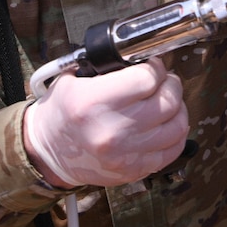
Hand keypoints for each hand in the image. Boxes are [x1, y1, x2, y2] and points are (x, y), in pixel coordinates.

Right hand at [23, 58, 188, 187]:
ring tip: (167, 101)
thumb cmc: (62, 113)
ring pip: (177, 126)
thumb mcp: (73, 79)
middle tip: (163, 81)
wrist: (48, 154)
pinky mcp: (134, 170)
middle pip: (167, 102)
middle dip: (170, 84)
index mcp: (93, 102)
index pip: (146, 79)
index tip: (152, 66)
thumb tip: (142, 56)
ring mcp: (124, 154)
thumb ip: (108, 66)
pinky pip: (172, 150)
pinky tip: (167, 124)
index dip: (155, 67)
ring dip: (178, 108)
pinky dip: (176, 134)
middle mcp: (111, 130)